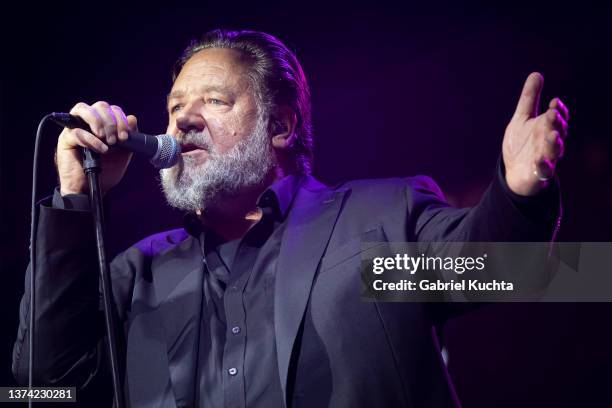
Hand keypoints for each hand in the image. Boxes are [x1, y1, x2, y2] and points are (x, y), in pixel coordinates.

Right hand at [56, 101, 135, 195]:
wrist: (92, 189)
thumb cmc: (106, 171)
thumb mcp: (123, 153)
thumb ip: (129, 137)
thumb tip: (132, 118)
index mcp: (103, 124)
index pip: (112, 109)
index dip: (121, 118)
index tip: (126, 135)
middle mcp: (88, 123)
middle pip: (99, 106)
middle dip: (112, 121)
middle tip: (116, 140)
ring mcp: (75, 128)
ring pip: (83, 109)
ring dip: (98, 122)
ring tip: (107, 140)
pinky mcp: (65, 139)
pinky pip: (77, 131)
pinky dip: (91, 139)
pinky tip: (101, 149)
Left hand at [503, 72, 568, 195]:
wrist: (514, 171)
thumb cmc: (521, 143)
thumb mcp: (521, 118)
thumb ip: (529, 99)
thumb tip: (536, 74)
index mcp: (547, 127)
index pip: (558, 117)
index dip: (559, 110)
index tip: (554, 102)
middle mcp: (550, 141)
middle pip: (558, 131)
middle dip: (556, 123)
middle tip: (553, 113)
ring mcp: (547, 157)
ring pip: (555, 150)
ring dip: (554, 142)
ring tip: (552, 135)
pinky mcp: (540, 173)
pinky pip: (544, 170)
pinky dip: (543, 165)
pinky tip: (538, 160)